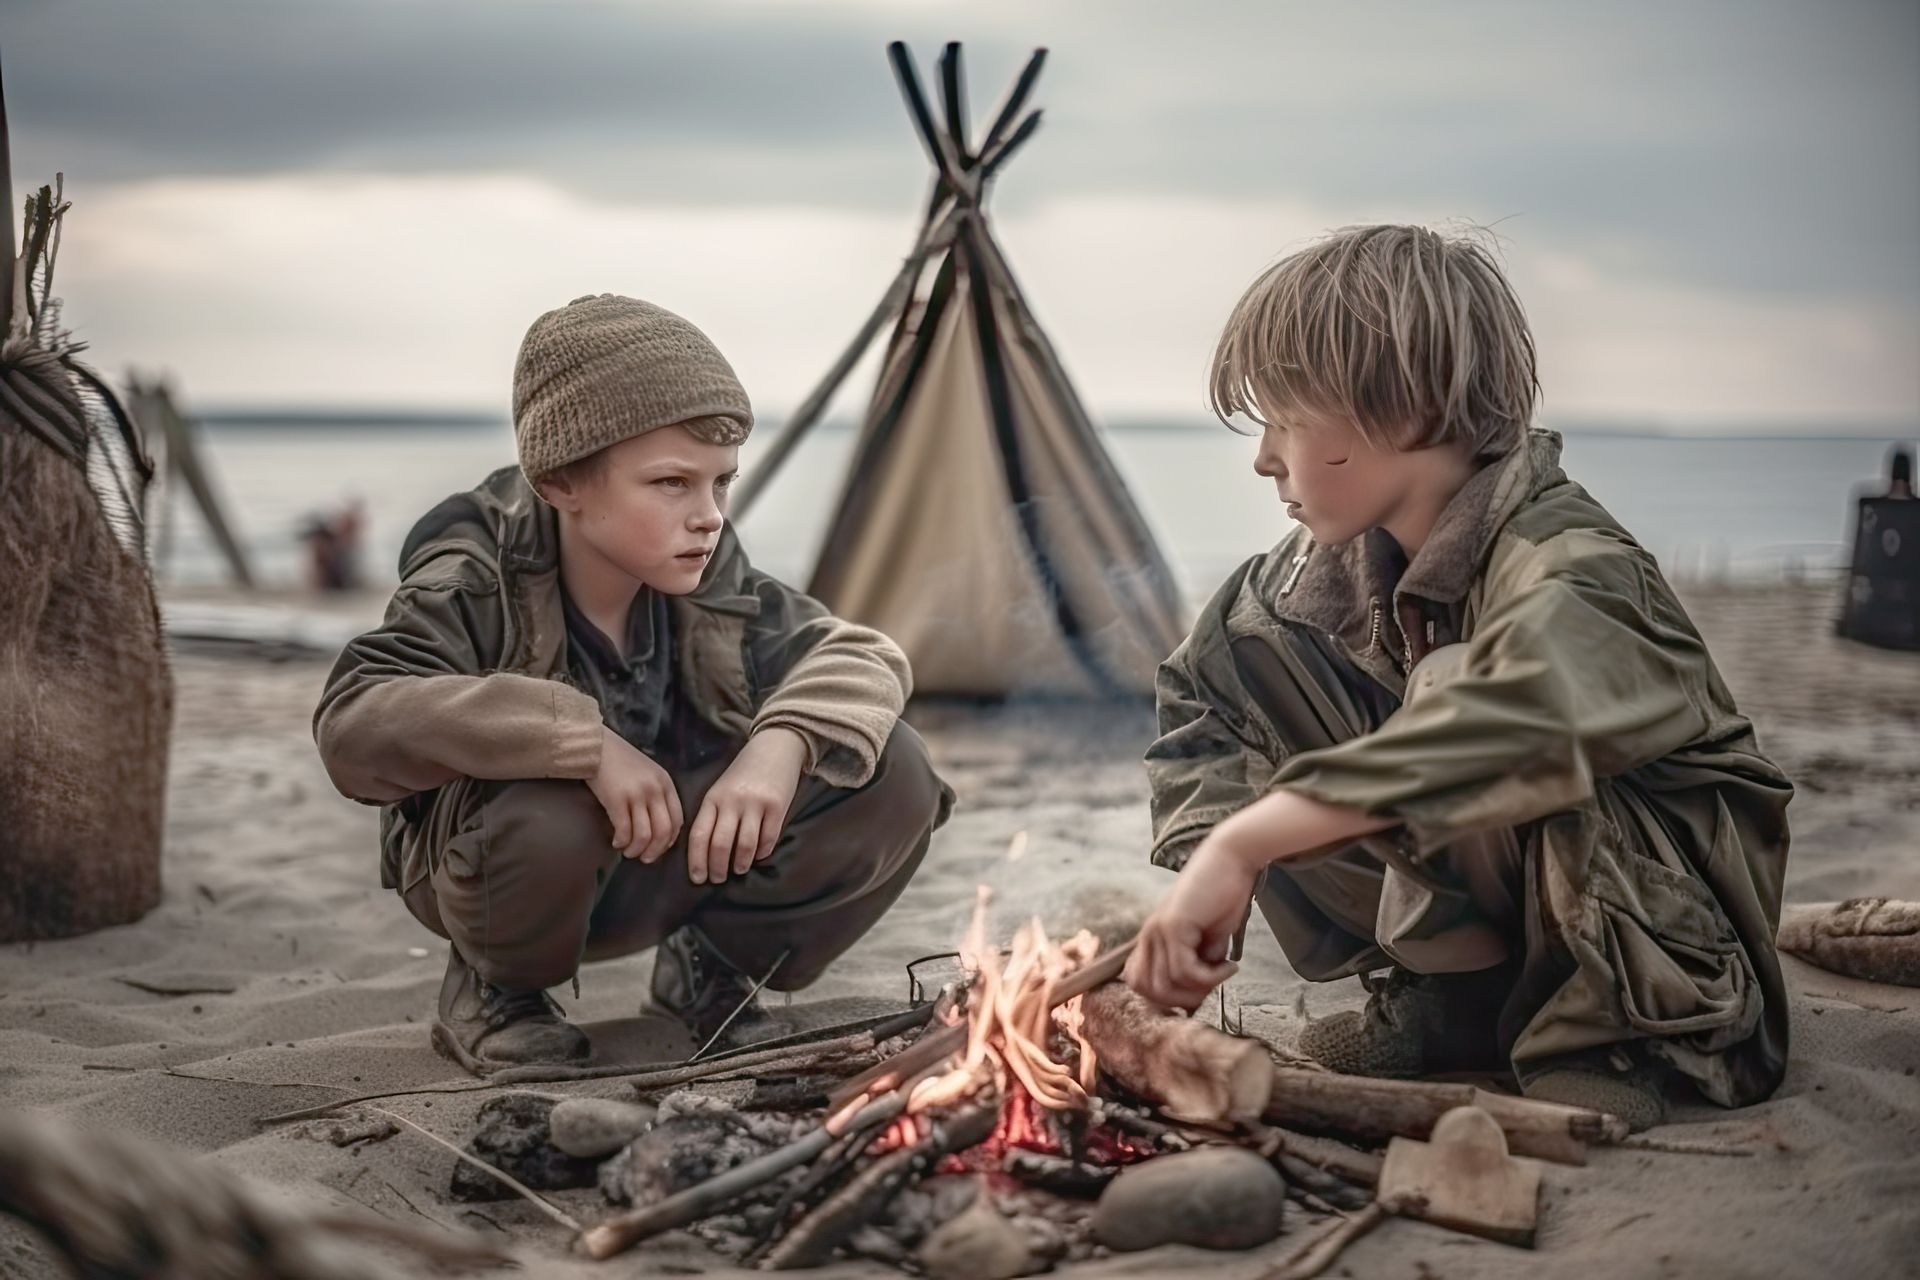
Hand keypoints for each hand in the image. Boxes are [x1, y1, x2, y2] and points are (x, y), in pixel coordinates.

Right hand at [586, 727, 682, 862]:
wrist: (597, 747)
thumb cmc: (621, 763)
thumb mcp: (649, 774)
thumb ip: (657, 796)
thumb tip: (658, 829)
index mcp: (666, 783)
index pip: (677, 820)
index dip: (670, 840)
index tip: (660, 849)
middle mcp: (655, 789)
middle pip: (663, 831)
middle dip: (655, 851)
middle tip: (645, 859)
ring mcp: (636, 794)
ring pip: (644, 835)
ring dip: (636, 849)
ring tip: (628, 851)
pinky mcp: (616, 799)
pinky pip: (624, 830)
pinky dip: (621, 842)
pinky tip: (616, 842)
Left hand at [687, 728, 807, 885]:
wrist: (775, 747)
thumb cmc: (745, 773)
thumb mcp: (722, 789)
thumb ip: (714, 815)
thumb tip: (707, 853)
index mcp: (713, 798)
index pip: (699, 835)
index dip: (696, 860)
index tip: (697, 878)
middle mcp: (732, 801)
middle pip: (720, 844)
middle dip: (717, 868)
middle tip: (718, 879)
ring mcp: (755, 803)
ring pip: (744, 845)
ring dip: (740, 864)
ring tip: (738, 869)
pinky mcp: (777, 806)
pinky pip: (768, 838)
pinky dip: (761, 852)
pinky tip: (757, 855)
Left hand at [1124, 831, 1262, 1010]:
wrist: (1231, 860)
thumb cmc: (1222, 896)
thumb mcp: (1206, 938)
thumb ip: (1196, 963)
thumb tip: (1198, 991)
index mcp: (1152, 937)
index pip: (1139, 983)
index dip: (1167, 997)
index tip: (1199, 990)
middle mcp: (1149, 934)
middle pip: (1149, 991)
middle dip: (1183, 999)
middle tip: (1212, 986)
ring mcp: (1158, 929)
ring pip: (1165, 985)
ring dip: (1199, 989)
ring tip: (1223, 972)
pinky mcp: (1174, 925)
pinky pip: (1184, 970)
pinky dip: (1211, 977)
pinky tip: (1230, 964)